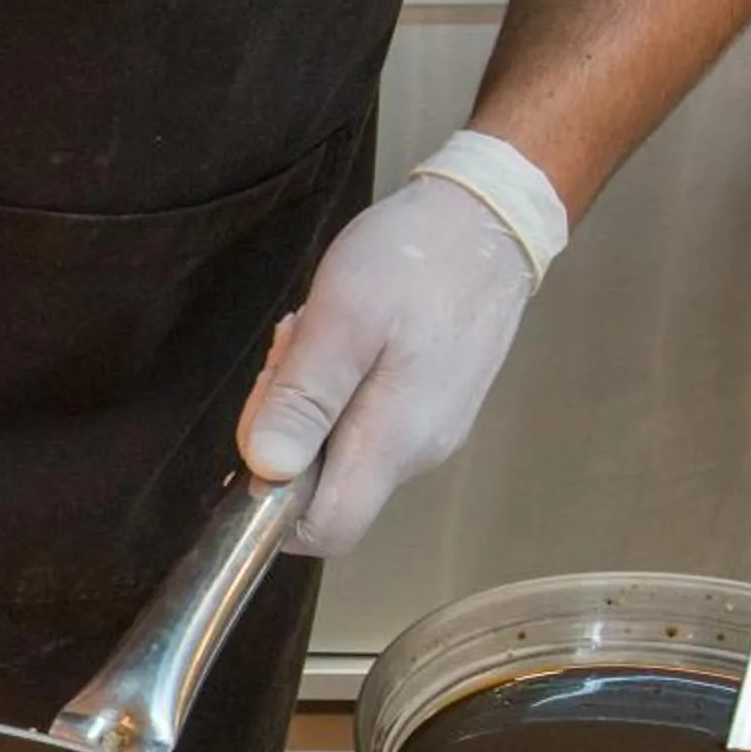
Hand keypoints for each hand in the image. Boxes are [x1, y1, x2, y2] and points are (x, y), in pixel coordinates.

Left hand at [235, 167, 540, 559]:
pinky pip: (364, 425)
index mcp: (393, 442)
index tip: (259, 440)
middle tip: (292, 354)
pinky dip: (339, 390)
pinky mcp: (430, 411)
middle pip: (324, 489)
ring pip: (340, 453)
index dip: (275, 510)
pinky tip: (348, 338)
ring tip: (323, 333)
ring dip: (310, 404)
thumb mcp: (343, 316)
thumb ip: (304, 397)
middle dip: (286, 435)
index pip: (326, 530)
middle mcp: (415, 455)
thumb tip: (265, 470)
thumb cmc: (416, 259)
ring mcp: (427, 435)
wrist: (490, 221)